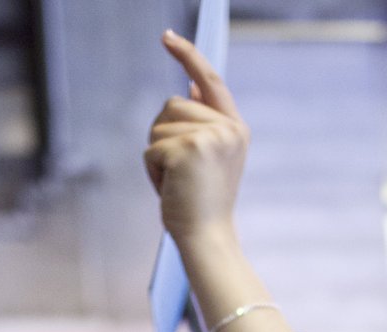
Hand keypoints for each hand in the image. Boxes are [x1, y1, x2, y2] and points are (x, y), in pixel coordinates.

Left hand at [144, 29, 248, 248]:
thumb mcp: (209, 158)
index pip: (210, 81)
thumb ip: (203, 122)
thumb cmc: (203, 203)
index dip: (188, 55)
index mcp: (235, 128)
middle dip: (164, 137)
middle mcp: (227, 128)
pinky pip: (151, 149)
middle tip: (180, 173)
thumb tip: (191, 85)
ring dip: (157, 156)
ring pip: (159, 126)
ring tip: (177, 182)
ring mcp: (209, 137)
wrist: (208, 238)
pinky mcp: (187, 150)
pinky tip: (169, 189)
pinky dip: (152, 172)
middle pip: (172, 105)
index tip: (168, 37)